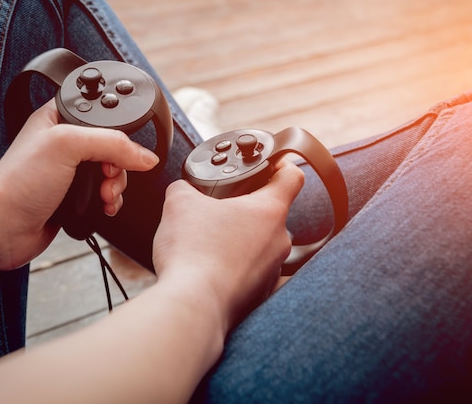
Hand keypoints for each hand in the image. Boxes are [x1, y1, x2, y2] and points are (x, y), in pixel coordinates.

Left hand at [0, 100, 158, 269]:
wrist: (2, 228)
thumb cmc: (20, 182)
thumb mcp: (68, 145)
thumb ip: (112, 143)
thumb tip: (145, 156)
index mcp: (59, 118)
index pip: (104, 114)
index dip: (117, 129)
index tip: (120, 148)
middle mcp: (66, 143)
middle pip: (114, 146)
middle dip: (119, 165)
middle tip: (105, 175)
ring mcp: (70, 171)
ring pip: (113, 172)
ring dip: (116, 186)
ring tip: (104, 196)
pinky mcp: (74, 196)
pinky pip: (106, 195)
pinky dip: (111, 201)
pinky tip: (104, 207)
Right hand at [152, 159, 303, 332]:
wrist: (193, 306)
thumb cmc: (194, 255)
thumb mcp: (179, 204)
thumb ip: (184, 188)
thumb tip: (183, 191)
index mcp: (269, 211)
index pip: (292, 177)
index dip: (281, 166)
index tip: (270, 166)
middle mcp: (279, 241)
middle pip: (270, 214)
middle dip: (245, 210)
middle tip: (218, 210)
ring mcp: (272, 271)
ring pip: (260, 245)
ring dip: (239, 240)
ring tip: (208, 244)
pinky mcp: (260, 295)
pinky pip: (250, 272)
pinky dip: (233, 267)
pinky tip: (209, 269)